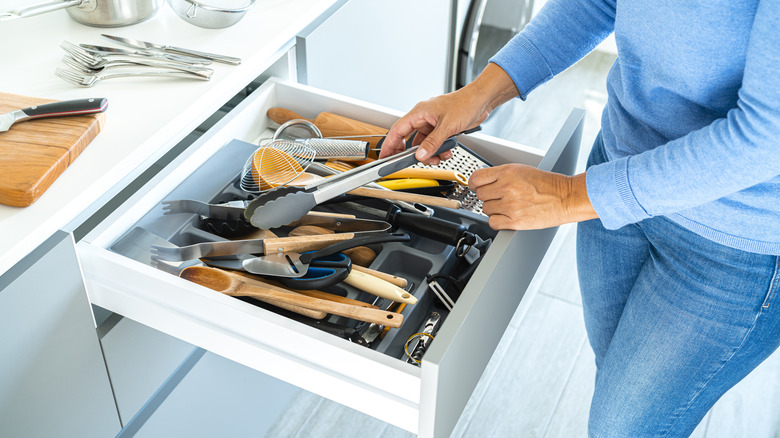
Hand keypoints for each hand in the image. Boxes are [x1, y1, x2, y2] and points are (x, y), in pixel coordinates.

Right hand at [380, 63, 518, 163]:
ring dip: (430, 153)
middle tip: (412, 162)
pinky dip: (439, 150)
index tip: (384, 156)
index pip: (398, 130)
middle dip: (412, 153)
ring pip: (423, 144)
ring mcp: (432, 124)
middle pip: (409, 139)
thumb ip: (432, 143)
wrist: (482, 100)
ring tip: (439, 157)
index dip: (389, 145)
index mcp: (419, 113)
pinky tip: (447, 151)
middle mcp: (423, 118)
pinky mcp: (441, 129)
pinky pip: (434, 143)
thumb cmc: (465, 103)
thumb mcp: (447, 127)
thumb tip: (420, 155)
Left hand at [470, 164, 597, 229]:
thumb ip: (500, 175)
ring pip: (486, 209)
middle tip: (500, 196)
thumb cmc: (547, 184)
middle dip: (488, 196)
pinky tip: (507, 216)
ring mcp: (510, 205)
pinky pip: (493, 222)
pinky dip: (498, 221)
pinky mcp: (515, 221)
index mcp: (507, 172)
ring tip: (508, 205)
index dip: (475, 183)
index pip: (476, 178)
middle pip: (480, 195)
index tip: (476, 186)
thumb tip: (482, 182)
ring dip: (494, 208)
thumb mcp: (522, 170)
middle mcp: (507, 188)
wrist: (566, 198)